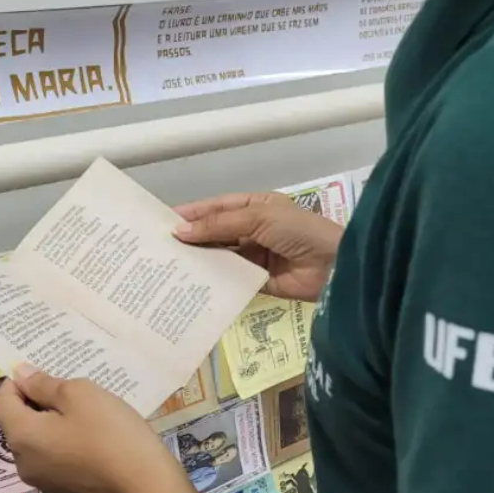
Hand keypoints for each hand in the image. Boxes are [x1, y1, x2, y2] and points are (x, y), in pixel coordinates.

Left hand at [0, 367, 190, 492]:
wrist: (148, 490)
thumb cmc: (111, 434)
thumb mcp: (81, 395)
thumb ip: (45, 384)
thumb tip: (22, 375)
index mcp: (21, 437)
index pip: (1, 402)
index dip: (17, 382)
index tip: (45, 372)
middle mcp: (24, 465)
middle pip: (19, 425)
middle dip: (38, 404)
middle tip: (74, 392)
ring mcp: (46, 485)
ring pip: (40, 445)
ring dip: (55, 426)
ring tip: (89, 416)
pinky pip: (58, 463)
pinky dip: (68, 447)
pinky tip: (98, 443)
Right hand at [173, 192, 342, 302]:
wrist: (334, 265)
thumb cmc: (298, 231)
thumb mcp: (258, 218)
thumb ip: (219, 224)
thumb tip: (180, 232)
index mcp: (256, 207)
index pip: (217, 208)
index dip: (192, 213)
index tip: (163, 222)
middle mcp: (253, 230)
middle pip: (216, 233)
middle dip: (191, 238)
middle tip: (159, 248)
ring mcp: (255, 257)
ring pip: (220, 257)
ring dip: (199, 261)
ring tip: (168, 267)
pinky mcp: (257, 281)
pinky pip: (230, 280)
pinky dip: (213, 281)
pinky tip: (190, 285)